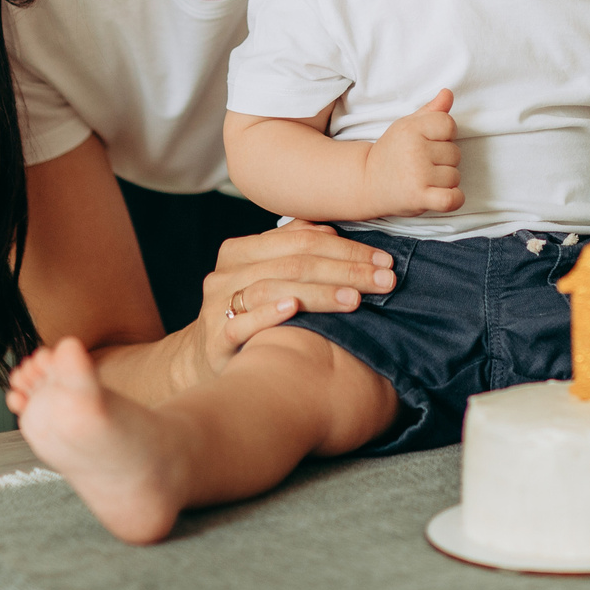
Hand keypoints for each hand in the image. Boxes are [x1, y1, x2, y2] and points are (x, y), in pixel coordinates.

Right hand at [194, 222, 397, 378]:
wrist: (205, 358)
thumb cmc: (248, 313)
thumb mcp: (265, 276)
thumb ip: (292, 250)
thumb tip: (334, 231)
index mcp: (241, 250)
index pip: (303, 240)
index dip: (347, 247)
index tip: (384, 260)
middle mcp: (226, 273)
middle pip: (293, 263)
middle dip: (345, 270)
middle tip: (383, 281)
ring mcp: (218, 305)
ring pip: (272, 288)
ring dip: (318, 292)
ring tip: (355, 299)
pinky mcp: (215, 339)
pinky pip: (241, 322)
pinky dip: (269, 313)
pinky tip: (294, 308)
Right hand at [364, 88, 462, 216]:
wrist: (367, 182)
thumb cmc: (392, 152)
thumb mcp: (407, 126)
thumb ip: (430, 111)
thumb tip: (448, 93)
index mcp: (412, 129)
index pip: (449, 125)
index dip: (445, 135)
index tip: (432, 143)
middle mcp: (415, 150)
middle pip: (455, 153)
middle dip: (444, 160)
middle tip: (423, 164)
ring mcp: (417, 175)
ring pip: (454, 176)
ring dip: (445, 181)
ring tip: (424, 179)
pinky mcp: (419, 197)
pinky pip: (451, 199)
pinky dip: (454, 199)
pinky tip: (444, 195)